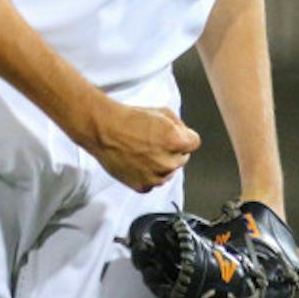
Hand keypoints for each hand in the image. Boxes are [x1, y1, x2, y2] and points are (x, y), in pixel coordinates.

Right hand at [80, 100, 200, 191]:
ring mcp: (155, 176)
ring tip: (144, 150)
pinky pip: (154, 182)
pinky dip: (149, 174)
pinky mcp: (143, 186)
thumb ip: (179, 125)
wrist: (104, 130)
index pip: (194, 143)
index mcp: (175, 141)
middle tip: (155, 141)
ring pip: (169, 172)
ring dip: (162, 163)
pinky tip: (139, 161)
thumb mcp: (162, 112)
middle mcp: (167, 162)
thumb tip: (185, 134)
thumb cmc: (129, 119)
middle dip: (173, 150)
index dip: (185, 136)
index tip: (177, 136)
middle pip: (182, 158)